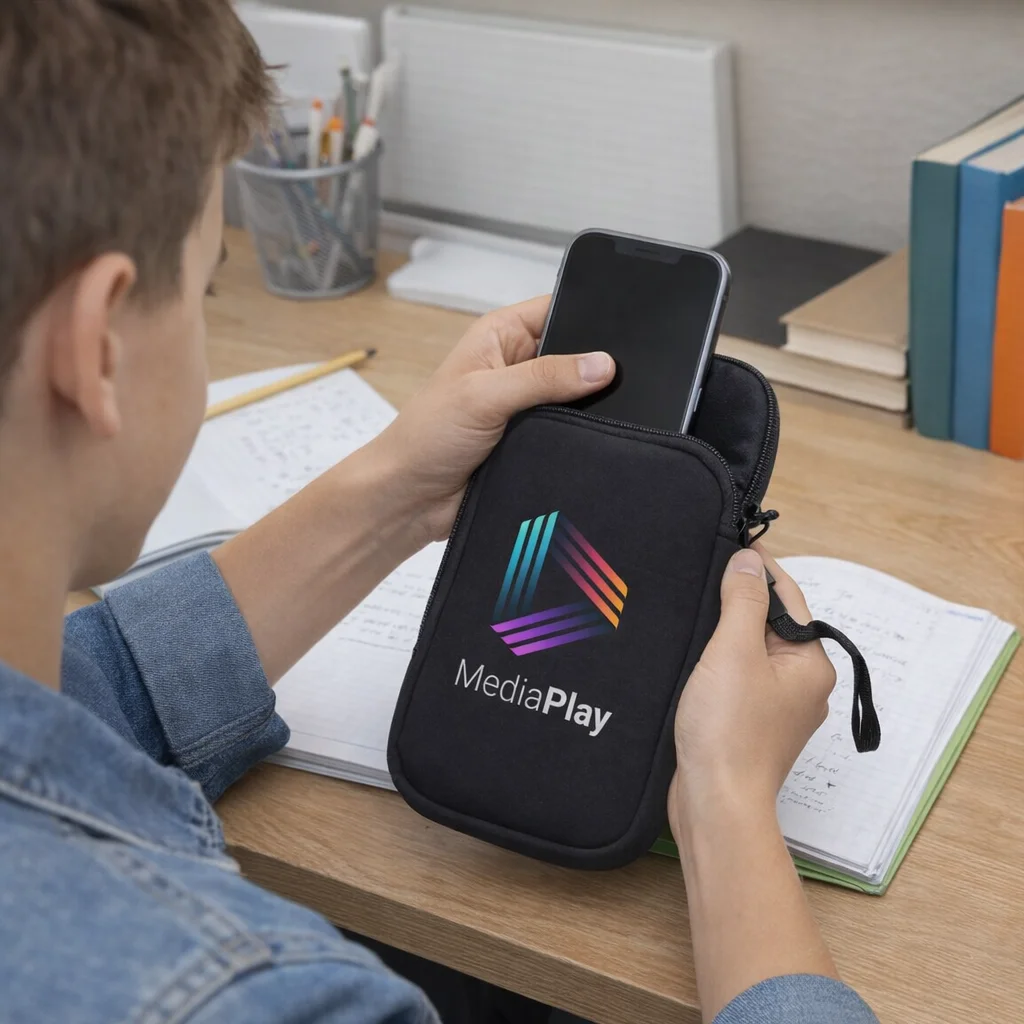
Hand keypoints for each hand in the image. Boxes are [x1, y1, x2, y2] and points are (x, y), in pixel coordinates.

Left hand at [367, 296, 613, 542]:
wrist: (410, 499)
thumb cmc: (429, 436)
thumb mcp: (484, 395)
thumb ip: (544, 377)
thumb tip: (603, 365)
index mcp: (501, 335)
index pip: (559, 308)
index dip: (592, 316)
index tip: (634, 330)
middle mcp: (518, 365)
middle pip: (576, 356)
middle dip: (598, 368)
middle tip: (637, 379)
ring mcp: (529, 406)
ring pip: (578, 400)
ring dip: (592, 409)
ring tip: (627, 413)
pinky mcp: (535, 442)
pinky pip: (571, 434)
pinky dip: (584, 439)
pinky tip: (609, 442)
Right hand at [668, 544, 835, 836]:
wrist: (714, 802)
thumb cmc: (730, 730)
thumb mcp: (734, 650)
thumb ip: (743, 600)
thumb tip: (750, 559)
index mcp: (810, 663)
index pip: (787, 597)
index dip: (756, 568)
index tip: (728, 543)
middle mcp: (801, 684)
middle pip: (768, 623)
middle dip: (736, 600)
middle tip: (700, 574)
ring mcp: (776, 708)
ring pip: (749, 651)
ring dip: (723, 632)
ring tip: (691, 609)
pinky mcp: (748, 724)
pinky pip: (736, 677)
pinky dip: (715, 661)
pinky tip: (689, 654)